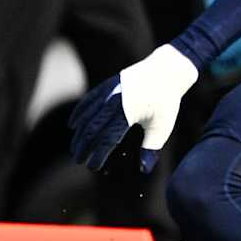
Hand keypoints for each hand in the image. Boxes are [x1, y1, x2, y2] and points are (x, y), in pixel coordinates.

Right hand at [68, 45, 198, 173]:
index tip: (93, 167)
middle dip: (83, 147)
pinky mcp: (107, 85)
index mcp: (128, 114)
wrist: (167, 71)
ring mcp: (109, 92)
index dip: (98, 155)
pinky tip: (73, 125)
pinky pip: (88, 101)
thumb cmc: (166, 102)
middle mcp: (115, 102)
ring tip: (75, 148)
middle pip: (92, 129)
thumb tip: (144, 170)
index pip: (107, 139)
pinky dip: (79, 113)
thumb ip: (151, 148)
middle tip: (79, 160)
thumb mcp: (162, 127)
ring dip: (79, 134)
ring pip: (87, 116)